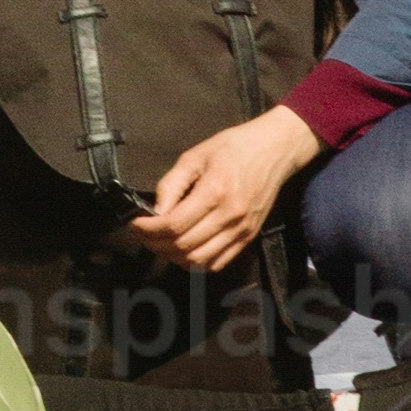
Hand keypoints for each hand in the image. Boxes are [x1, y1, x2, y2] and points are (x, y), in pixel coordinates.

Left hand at [132, 99, 315, 277]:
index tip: (134, 224)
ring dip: (173, 257)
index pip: (174, 225)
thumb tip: (154, 211)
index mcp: (215, 192)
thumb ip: (173, 184)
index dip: (148, 229)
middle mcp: (229, 216)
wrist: (275, 150)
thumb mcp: (196, 155)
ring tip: (159, 243)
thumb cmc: (234, 147)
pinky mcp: (248, 238)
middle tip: (142, 234)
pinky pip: (218, 263)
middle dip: (155, 244)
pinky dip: (196, 263)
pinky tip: (184, 250)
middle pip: (183, 246)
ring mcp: (241, 231)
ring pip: (199, 261)